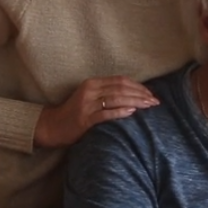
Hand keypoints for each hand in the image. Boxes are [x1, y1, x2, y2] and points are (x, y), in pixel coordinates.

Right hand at [33, 75, 158, 147]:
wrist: (53, 126)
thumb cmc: (76, 113)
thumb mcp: (91, 98)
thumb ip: (107, 94)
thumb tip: (134, 95)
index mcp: (92, 83)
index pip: (120, 81)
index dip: (138, 86)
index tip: (151, 93)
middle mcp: (90, 91)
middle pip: (120, 88)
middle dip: (141, 94)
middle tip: (155, 101)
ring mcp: (86, 105)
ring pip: (116, 99)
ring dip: (135, 102)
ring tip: (149, 105)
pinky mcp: (84, 119)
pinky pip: (105, 113)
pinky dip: (120, 112)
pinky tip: (132, 112)